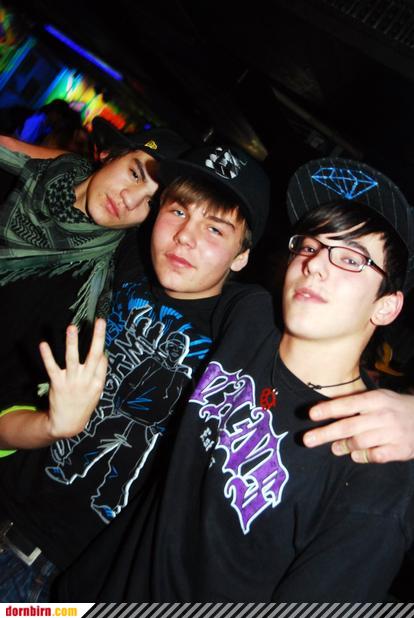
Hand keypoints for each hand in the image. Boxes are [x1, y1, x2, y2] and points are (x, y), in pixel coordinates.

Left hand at [39, 319, 107, 438]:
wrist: (67, 424)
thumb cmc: (83, 405)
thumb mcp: (97, 392)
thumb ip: (99, 374)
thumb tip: (103, 355)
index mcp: (98, 383)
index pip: (102, 360)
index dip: (101, 348)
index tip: (99, 332)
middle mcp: (86, 381)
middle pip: (94, 355)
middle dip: (98, 337)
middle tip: (100, 322)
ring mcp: (72, 382)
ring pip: (72, 359)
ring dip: (72, 342)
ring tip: (72, 327)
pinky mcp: (57, 384)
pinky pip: (52, 367)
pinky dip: (47, 356)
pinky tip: (43, 345)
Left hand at [303, 389, 413, 463]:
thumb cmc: (395, 407)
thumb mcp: (378, 398)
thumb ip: (354, 403)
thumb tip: (324, 408)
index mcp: (376, 399)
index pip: (348, 404)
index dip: (328, 409)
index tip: (310, 414)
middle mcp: (383, 415)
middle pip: (349, 426)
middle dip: (325, 433)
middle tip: (307, 440)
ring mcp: (392, 433)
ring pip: (360, 442)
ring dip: (343, 446)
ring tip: (334, 448)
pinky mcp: (400, 450)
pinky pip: (375, 456)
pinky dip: (362, 456)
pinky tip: (355, 455)